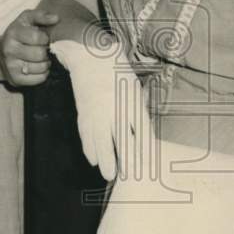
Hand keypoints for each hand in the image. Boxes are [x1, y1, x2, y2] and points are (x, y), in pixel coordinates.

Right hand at [0, 9, 57, 85]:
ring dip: (46, 63)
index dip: (45, 38)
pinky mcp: (15, 79)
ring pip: (41, 68)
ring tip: (43, 59)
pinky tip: (39, 68)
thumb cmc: (19, 34)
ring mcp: (11, 66)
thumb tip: (56, 18)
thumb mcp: (26, 20)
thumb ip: (40, 15)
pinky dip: (43, 74)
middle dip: (46, 52)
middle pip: (39, 54)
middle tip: (45, 50)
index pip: (36, 37)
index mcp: (13, 33)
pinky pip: (39, 79)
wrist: (1, 53)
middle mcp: (9, 50)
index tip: (43, 38)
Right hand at [50, 37, 152, 180]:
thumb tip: (144, 135)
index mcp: (132, 101)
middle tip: (130, 176)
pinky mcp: (84, 111)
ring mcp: (98, 110)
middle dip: (126, 159)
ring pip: (102, 140)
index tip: (149, 164)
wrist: (91, 57)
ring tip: (109, 175)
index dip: (145, 148)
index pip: (142, 129)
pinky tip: (93, 160)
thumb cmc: (118, 74)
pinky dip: (89, 147)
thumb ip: (139, 110)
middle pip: (122, 138)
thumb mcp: (134, 89)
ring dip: (106, 159)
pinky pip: (86, 133)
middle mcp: (115, 108)